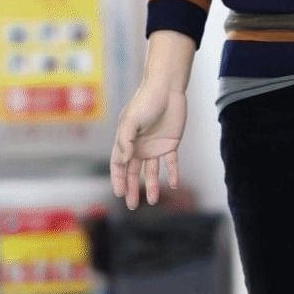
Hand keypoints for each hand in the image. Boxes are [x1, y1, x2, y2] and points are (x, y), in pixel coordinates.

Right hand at [110, 82, 186, 210]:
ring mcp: (155, 146)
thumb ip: (125, 141)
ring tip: (152, 201)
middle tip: (131, 206)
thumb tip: (123, 160)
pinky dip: (173, 174)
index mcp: (126, 141)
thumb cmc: (145, 102)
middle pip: (134, 172)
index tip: (119, 194)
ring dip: (152, 186)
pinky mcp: (171, 144)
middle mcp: (139, 146)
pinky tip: (174, 185)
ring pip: (152, 171)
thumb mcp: (131, 120)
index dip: (118, 179)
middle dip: (132, 189)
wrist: (167, 88)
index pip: (119, 164)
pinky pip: (171, 163)